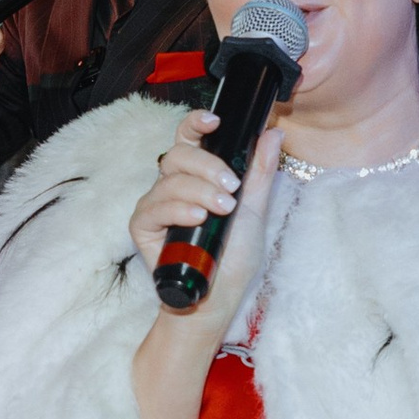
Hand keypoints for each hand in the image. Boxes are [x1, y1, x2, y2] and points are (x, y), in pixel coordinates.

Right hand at [127, 108, 284, 340]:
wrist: (219, 296)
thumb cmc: (233, 255)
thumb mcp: (254, 209)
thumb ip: (261, 171)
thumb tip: (274, 132)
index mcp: (197, 176)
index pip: (189, 138)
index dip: (196, 123)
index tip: (214, 121)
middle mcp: (173, 185)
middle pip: (178, 154)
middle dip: (208, 166)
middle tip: (232, 187)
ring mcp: (156, 205)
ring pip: (169, 180)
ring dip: (200, 191)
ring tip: (222, 209)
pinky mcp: (143, 227)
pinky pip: (154, 207)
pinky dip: (179, 209)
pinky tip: (198, 218)